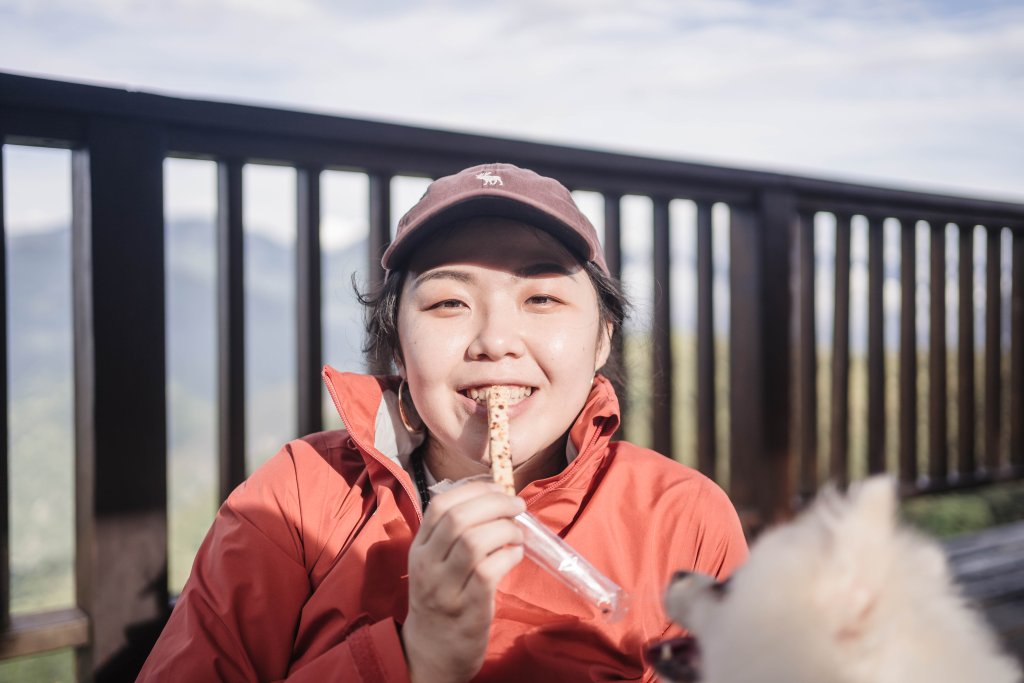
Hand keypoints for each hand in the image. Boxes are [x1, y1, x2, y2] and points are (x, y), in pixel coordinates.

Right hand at [402, 481, 525, 682]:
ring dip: (504, 529)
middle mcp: (427, 565)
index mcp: (419, 548)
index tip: (498, 488)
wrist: (431, 652)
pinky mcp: (468, 609)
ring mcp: (445, 589)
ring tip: (517, 534)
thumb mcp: (434, 563)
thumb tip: (493, 497)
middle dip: (495, 503)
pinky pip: (490, 571)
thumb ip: (453, 534)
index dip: (473, 489)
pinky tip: (515, 555)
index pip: (440, 505)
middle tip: (517, 506)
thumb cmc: (441, 600)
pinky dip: (509, 556)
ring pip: (474, 542)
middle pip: (458, 519)